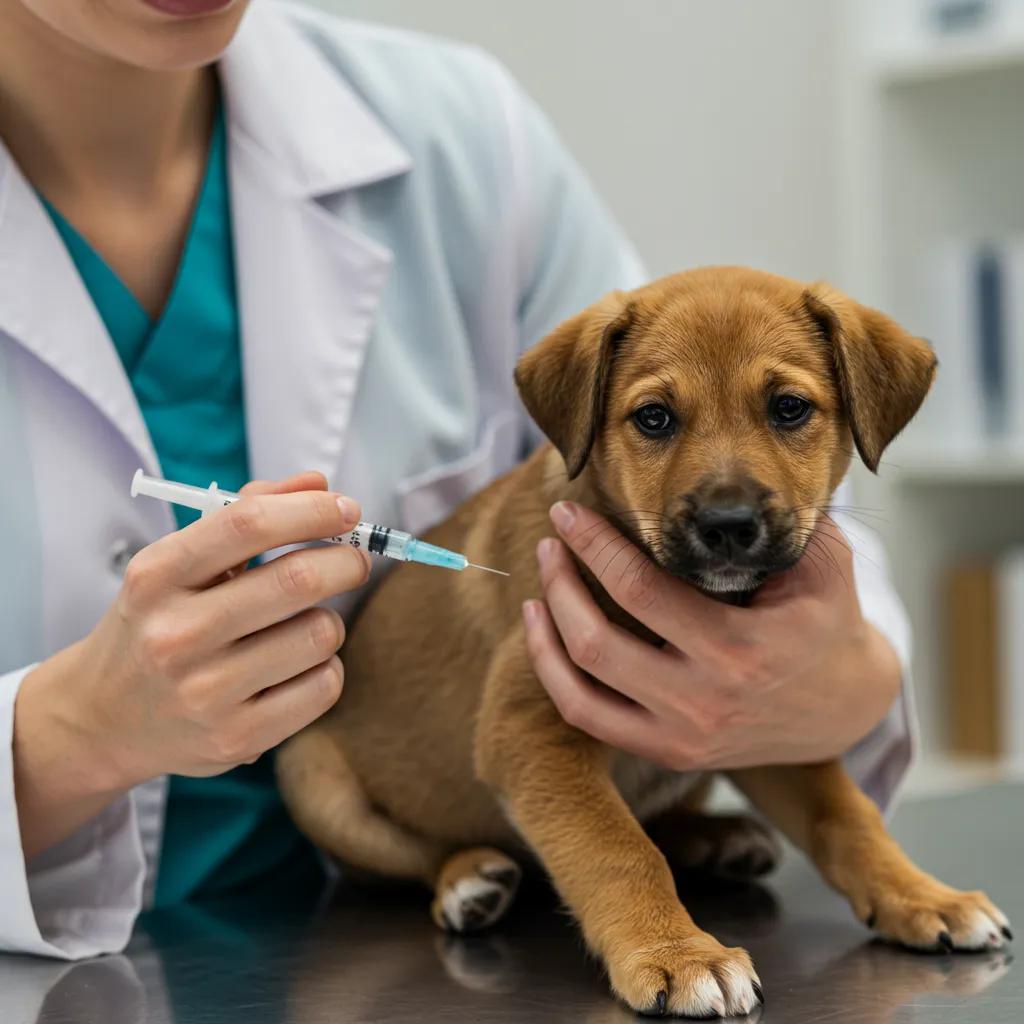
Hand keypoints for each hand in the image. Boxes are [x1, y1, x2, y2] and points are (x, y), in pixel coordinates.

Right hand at [14, 471, 369, 856]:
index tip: (346, 509)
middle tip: (353, 560)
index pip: (248, 524)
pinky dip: (326, 667)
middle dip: (346, 561)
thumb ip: (247, 513)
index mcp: (157, 576)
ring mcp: (204, 693)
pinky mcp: (236, 738)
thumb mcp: (178, 563)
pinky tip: (298, 666)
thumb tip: (319, 484)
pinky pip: (324, 686)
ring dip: (330, 620)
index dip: (312, 511)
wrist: (101, 718)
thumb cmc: (157, 623)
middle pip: (297, 580)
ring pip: (320, 633)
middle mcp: (174, 634)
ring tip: (304, 624)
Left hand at [522, 500, 901, 770]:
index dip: (594, 544)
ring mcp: (683, 735)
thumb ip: (781, 518)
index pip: (640, 589)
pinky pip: (588, 719)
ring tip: (541, 583)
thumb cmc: (826, 622)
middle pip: (596, 642)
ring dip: (546, 632)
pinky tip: (545, 635)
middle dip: (560, 581)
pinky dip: (555, 676)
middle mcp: (705, 700)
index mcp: (742, 647)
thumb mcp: (824, 565)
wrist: (844, 708)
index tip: (569, 512)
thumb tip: (728, 472)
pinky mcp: (670, 753)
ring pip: (579, 689)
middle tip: (551, 540)